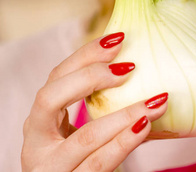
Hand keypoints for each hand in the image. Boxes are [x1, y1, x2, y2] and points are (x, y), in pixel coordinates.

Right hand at [21, 33, 167, 171]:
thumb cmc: (85, 158)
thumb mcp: (84, 130)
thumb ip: (102, 106)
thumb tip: (142, 65)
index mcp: (40, 119)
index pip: (55, 77)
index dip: (84, 55)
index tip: (118, 39)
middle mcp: (36, 141)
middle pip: (51, 98)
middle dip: (90, 77)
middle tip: (130, 67)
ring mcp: (51, 167)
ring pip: (86, 136)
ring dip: (125, 115)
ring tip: (155, 101)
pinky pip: (100, 162)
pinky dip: (125, 142)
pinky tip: (145, 126)